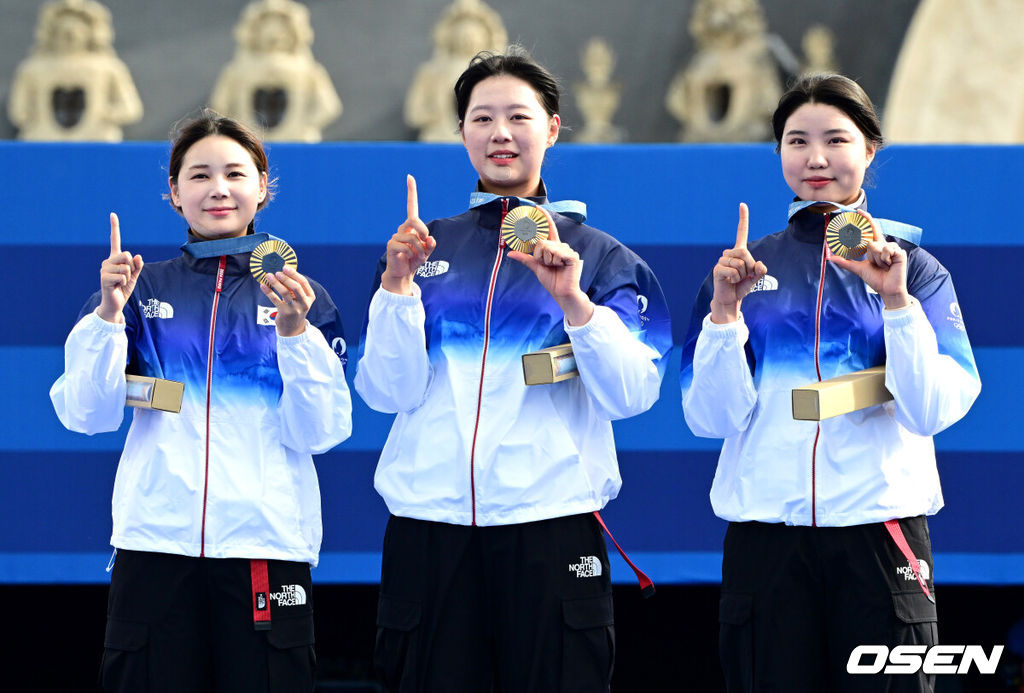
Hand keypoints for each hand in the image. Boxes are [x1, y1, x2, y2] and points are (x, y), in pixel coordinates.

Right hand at [97, 212, 143, 323]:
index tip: (113, 214)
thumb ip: (137, 266)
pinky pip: (123, 276)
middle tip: (125, 277)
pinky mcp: (104, 278)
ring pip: (125, 267)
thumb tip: (137, 256)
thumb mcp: (134, 276)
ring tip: (120, 283)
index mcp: (115, 259)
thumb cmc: (123, 288)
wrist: (115, 304)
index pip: (114, 240)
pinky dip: (125, 282)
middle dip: (131, 267)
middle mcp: (108, 261)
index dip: (114, 227)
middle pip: (126, 255)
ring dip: (128, 277)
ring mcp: (104, 269)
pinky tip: (117, 287)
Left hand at [260, 266, 314, 335]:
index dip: (294, 274)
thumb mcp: (300, 299)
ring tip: (268, 276)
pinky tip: (263, 285)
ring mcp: (294, 309)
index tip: (285, 267)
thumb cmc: (295, 308)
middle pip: (296, 287)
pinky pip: (275, 300)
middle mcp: (304, 303)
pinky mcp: (284, 313)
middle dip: (285, 278)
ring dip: (275, 283)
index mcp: (310, 297)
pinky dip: (268, 291)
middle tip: (277, 272)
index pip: (303, 282)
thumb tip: (283, 271)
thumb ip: (295, 288)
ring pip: (284, 292)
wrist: (292, 328)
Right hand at [381, 174, 435, 295]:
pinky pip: (406, 247)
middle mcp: (402, 228)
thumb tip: (430, 239)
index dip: (411, 192)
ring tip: (418, 257)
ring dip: (420, 249)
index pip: (411, 207)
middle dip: (424, 231)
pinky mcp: (391, 245)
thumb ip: (430, 245)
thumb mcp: (427, 252)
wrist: (403, 273)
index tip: (409, 177)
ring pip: (412, 238)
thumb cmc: (415, 260)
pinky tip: (409, 258)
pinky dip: (412, 254)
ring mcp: (395, 236)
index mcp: (411, 227)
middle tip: (426, 243)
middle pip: (414, 221)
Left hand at [507, 207, 593, 325]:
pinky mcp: (572, 256)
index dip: (544, 218)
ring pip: (548, 247)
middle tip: (546, 264)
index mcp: (554, 247)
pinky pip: (556, 253)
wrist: (561, 293)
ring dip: (546, 260)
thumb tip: (510, 253)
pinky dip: (554, 261)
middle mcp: (562, 246)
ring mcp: (568, 250)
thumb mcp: (536, 267)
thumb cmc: (552, 280)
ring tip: (554, 267)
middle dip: (539, 255)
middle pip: (542, 242)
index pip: (549, 229)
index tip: (537, 208)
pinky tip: (560, 267)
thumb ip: (525, 258)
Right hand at [709, 203, 766, 323]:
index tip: (742, 205)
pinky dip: (736, 279)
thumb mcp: (756, 278)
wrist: (731, 299)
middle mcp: (729, 253)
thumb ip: (761, 271)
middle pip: (744, 252)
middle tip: (746, 275)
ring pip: (739, 263)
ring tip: (737, 279)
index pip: (741, 232)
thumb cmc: (742, 286)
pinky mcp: (718, 269)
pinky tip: (730, 281)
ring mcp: (722, 261)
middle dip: (749, 266)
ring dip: (742, 274)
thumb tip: (759, 265)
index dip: (742, 219)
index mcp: (739, 252)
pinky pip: (733, 271)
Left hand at [828, 210, 910, 308]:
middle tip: (875, 264)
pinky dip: (885, 260)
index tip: (858, 211)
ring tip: (883, 267)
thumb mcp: (858, 269)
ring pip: (877, 246)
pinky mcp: (900, 252)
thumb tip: (830, 258)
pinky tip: (890, 265)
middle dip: (870, 254)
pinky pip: (886, 250)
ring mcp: (893, 248)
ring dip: (877, 260)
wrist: (887, 289)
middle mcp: (884, 245)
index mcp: (876, 246)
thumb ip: (845, 262)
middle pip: (872, 240)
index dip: (866, 220)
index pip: (871, 230)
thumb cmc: (875, 278)